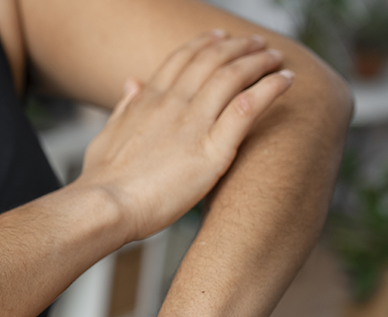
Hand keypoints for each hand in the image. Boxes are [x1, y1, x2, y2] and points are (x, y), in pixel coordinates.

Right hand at [74, 30, 293, 241]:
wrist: (106, 206)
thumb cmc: (102, 182)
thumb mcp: (105, 136)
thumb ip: (123, 108)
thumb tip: (132, 83)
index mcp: (147, 101)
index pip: (181, 60)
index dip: (203, 45)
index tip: (219, 39)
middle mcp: (172, 105)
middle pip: (211, 60)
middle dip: (236, 46)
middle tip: (254, 43)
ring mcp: (193, 125)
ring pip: (232, 77)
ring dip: (258, 61)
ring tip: (274, 57)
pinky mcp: (212, 151)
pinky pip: (247, 108)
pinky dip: (270, 89)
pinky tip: (285, 81)